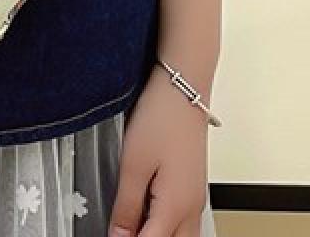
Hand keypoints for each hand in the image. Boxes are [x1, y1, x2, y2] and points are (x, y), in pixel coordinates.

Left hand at [106, 65, 211, 236]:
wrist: (183, 87)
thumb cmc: (162, 117)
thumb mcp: (133, 163)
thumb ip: (126, 206)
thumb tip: (118, 235)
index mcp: (176, 206)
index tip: (113, 235)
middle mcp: (192, 207)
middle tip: (122, 230)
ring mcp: (196, 197)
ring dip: (159, 234)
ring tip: (132, 223)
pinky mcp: (194, 186)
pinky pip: (184, 222)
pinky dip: (166, 226)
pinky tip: (147, 213)